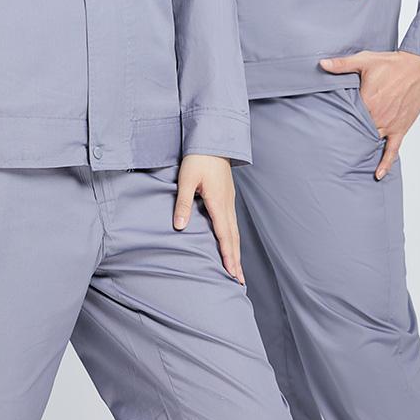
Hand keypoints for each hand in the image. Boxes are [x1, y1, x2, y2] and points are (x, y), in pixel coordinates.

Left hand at [173, 154, 243, 283]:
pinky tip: (231, 244)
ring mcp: (229, 201)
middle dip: (236, 260)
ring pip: (235, 231)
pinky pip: (232, 223)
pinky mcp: (227, 197)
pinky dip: (233, 238)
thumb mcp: (186, 178)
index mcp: (218, 201)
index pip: (224, 235)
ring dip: (236, 251)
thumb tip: (179, 225)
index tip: (231, 273)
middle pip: (233, 238)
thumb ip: (183, 202)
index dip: (227, 255)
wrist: (213, 138)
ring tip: (237, 269)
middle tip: (239, 281)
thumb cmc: (198, 157)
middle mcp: (227, 204)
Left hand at [320, 49, 419, 179]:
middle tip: (330, 151)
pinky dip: (386, 162)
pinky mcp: (401, 128)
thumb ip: (342, 64)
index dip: (336, 124)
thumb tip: (321, 63)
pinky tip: (379, 174)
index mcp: (367, 101)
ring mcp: (390, 124)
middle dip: (347, 140)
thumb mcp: (364, 60)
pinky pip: (393, 149)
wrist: (418, 66)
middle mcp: (379, 117)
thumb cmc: (391, 63)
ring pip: (372, 142)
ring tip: (347, 162)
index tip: (323, 133)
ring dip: (362, 150)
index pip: (347, 118)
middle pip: (358, 133)